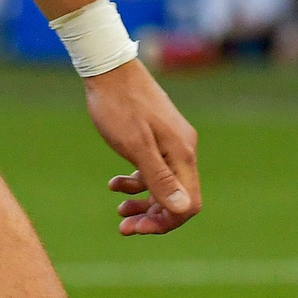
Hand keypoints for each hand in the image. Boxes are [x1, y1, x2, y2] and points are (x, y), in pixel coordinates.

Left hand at [86, 59, 200, 235]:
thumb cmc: (119, 107)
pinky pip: (153, 170)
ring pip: (164, 186)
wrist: (109, 70)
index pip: (188, 204)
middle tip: (123, 227)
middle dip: (152, 216)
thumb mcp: (135, 146)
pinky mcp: (156, 138)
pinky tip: (115, 184)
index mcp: (182, 154)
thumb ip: (159, 178)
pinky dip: (136, 182)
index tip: (136, 228)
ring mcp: (171, 144)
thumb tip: (182, 210)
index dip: (166, 221)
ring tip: (119, 210)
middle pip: (178, 198)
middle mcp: (183, 150)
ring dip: (143, 202)